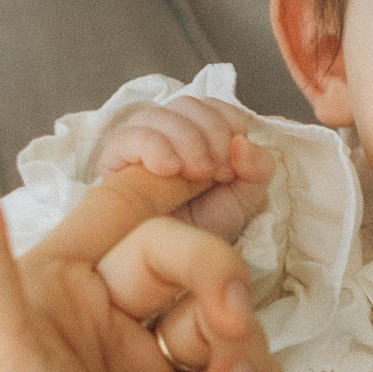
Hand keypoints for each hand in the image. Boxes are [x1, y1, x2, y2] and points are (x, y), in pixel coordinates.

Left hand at [0, 132, 275, 371]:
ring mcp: (147, 368)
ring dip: (240, 338)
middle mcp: (94, 322)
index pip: (124, 204)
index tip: (243, 161)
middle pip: (183, 251)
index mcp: (46, 292)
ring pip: (222, 307)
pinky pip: (244, 362)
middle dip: (217, 275)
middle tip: (227, 320)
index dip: (182, 178)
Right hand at [92, 90, 270, 244]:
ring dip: (186, 139)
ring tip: (197, 174)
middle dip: (211, 133)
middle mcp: (168, 132)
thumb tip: (242, 142)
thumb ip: (258, 167)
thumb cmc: (207, 227)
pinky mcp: (114, 160)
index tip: (234, 164)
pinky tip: (168, 169)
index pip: (214, 105)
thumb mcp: (246, 198)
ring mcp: (139, 143)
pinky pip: (129, 136)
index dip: (229, 124)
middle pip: (187, 105)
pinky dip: (154, 146)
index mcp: (202, 134)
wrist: (175, 267)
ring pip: (158, 114)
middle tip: (218, 173)